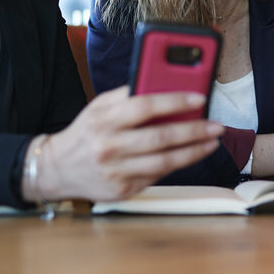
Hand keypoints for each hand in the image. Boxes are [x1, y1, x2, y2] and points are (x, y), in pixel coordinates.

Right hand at [31, 86, 222, 201]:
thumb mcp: (99, 106)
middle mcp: (110, 146)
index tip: (200, 97)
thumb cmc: (86, 131)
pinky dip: (177, 164)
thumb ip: (128, 95)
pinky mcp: (122, 190)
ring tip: (211, 141)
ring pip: (164, 161)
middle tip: (216, 125)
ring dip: (194, 151)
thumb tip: (165, 83)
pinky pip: (157, 176)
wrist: (56, 169)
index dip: (175, 101)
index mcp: (104, 120)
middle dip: (194, 130)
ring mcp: (116, 171)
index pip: (145, 106)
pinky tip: (192, 154)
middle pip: (160, 137)